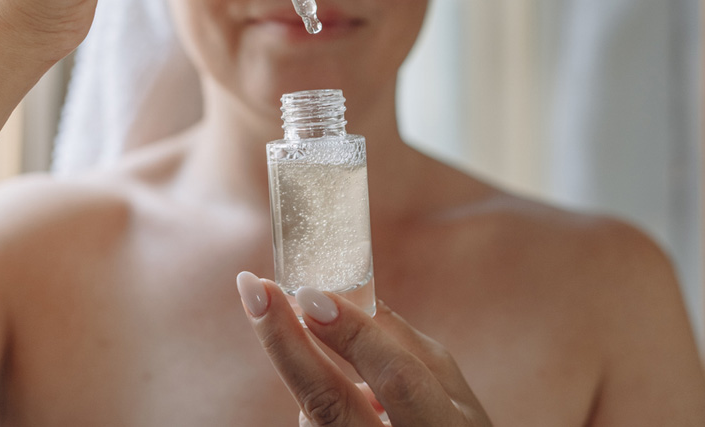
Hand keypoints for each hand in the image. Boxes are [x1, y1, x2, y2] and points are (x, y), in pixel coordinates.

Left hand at [236, 272, 492, 425]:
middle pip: (326, 402)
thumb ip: (402, 341)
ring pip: (312, 416)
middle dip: (285, 341)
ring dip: (308, 371)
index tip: (309, 291)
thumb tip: (347, 291)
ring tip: (335, 360)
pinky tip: (352, 403)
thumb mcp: (450, 388)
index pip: (395, 377)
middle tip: (254, 290)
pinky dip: (319, 403)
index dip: (353, 334)